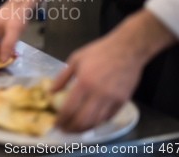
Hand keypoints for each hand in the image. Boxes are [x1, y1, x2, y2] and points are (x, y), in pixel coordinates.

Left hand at [51, 9, 176, 132]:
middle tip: (64, 129)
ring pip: (95, 122)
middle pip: (82, 120)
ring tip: (75, 129)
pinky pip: (108, 118)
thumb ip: (62, 77)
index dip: (61, 119)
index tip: (56, 123)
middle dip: (71, 128)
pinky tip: (90, 122)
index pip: (69, 108)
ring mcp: (112, 98)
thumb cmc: (100, 51)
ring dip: (83, 129)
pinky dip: (97, 123)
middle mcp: (98, 93)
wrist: (127, 48)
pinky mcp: (122, 101)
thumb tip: (51, 91)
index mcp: (84, 82)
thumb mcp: (76, 59)